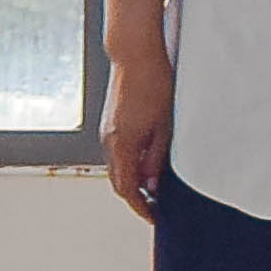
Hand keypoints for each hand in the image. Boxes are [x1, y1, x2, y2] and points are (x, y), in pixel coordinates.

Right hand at [102, 48, 174, 219]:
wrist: (134, 54)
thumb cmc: (152, 82)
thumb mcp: (164, 126)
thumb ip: (156, 158)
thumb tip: (153, 183)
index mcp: (122, 144)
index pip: (127, 188)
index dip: (141, 207)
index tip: (153, 217)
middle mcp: (109, 141)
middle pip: (119, 181)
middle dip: (136, 196)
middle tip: (156, 205)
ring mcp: (107, 131)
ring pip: (118, 167)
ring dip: (134, 178)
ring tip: (156, 183)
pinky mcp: (110, 123)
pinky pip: (117, 152)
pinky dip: (130, 163)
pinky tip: (147, 160)